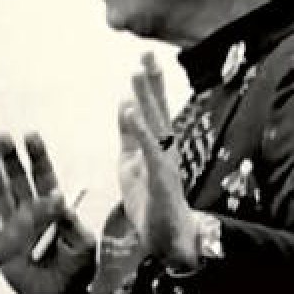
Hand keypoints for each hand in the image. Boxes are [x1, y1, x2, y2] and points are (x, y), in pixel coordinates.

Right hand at [0, 132, 93, 293]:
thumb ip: (73, 223)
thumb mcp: (84, 245)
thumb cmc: (75, 269)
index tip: (31, 137)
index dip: (37, 156)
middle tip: (2, 137)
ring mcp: (12, 228)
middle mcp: (29, 212)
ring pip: (0, 197)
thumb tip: (59, 200)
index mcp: (51, 207)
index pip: (43, 175)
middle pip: (18, 179)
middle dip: (10, 158)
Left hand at [119, 54, 199, 270]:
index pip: (152, 111)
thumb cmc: (152, 204)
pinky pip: (150, 150)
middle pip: (157, 110)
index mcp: (156, 146)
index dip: (148, 86)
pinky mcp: (161, 178)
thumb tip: (124, 106)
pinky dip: (140, 129)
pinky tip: (129, 110)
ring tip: (137, 73)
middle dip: (152, 82)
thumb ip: (130, 136)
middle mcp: (164, 150)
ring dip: (146, 98)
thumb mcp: (132, 164)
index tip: (142, 60)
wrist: (168, 239)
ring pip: (155, 124)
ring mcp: (164, 162)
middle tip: (146, 54)